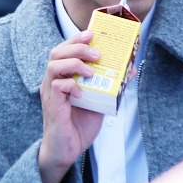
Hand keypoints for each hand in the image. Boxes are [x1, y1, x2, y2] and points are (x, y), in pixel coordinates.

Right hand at [38, 29, 103, 182]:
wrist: (67, 150)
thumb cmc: (79, 124)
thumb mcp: (100, 100)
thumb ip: (112, 85)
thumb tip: (131, 69)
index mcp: (63, 76)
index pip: (65, 49)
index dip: (76, 38)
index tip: (92, 33)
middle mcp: (53, 81)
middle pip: (57, 52)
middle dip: (78, 47)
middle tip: (97, 52)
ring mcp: (51, 93)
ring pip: (54, 65)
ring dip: (74, 63)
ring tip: (91, 70)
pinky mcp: (53, 106)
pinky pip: (57, 86)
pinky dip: (71, 85)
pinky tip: (82, 92)